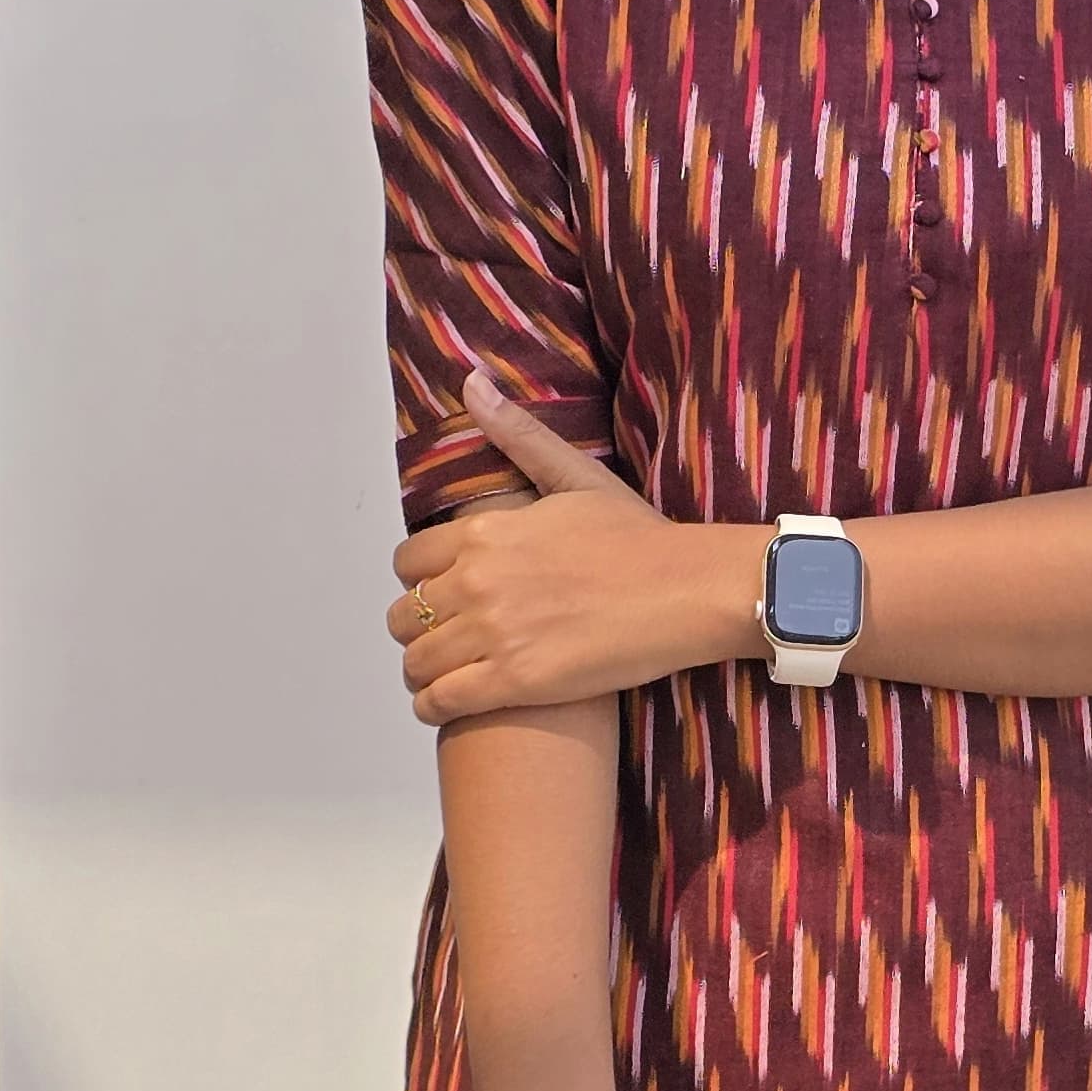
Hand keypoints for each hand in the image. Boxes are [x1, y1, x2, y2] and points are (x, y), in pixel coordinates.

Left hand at [386, 369, 758, 717]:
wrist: (687, 592)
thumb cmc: (640, 538)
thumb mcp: (576, 477)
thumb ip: (517, 435)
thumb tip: (472, 383)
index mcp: (485, 532)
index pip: (408, 562)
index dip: (418, 580)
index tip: (440, 593)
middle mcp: (477, 581)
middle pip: (404, 615)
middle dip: (417, 628)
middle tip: (443, 638)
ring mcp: (492, 634)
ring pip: (416, 662)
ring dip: (421, 671)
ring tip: (442, 676)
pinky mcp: (513, 682)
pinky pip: (440, 702)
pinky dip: (432, 706)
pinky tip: (446, 705)